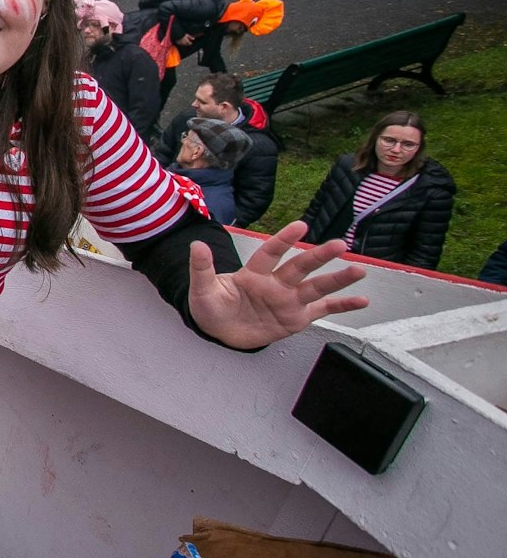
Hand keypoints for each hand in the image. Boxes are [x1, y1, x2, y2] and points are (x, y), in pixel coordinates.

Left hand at [186, 220, 368, 349]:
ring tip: (358, 270)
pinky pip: (323, 310)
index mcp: (254, 274)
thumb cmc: (211, 307)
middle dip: (319, 256)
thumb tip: (196, 244)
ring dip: (338, 279)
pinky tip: (362, 300)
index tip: (300, 226)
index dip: (284, 240)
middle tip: (339, 245)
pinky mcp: (297, 318)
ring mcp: (289, 300)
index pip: (271, 253)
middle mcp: (276, 283)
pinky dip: (343, 306)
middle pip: (300, 267)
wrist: (219, 332)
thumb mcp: (202, 289)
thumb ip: (202, 268)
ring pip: (316, 287)